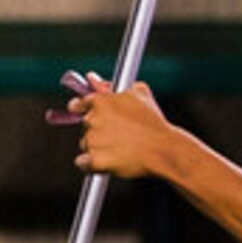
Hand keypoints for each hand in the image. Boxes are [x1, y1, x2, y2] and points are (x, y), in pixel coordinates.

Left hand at [55, 73, 176, 180]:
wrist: (163, 149)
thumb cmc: (154, 123)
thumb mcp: (140, 94)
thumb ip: (110, 86)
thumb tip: (92, 79)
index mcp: (101, 101)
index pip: (77, 104)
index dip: (81, 109)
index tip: (85, 112)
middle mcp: (93, 120)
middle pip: (84, 125)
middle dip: (97, 128)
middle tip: (118, 132)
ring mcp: (92, 140)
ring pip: (85, 144)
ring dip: (97, 146)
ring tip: (120, 146)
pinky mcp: (93, 160)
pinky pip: (82, 162)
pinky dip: (91, 163)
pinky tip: (108, 160)